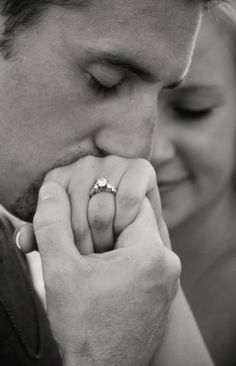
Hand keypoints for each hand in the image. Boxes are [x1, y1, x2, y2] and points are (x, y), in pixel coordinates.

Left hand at [17, 156, 170, 252]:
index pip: (51, 207)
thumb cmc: (97, 240)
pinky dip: (127, 220)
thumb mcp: (65, 242)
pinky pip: (128, 198)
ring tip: (111, 246)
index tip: (74, 253)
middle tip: (94, 258)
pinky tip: (128, 229)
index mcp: (59, 177)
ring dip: (108, 236)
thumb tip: (22, 239)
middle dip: (85, 244)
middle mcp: (84, 164)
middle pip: (75, 212)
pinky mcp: (140, 167)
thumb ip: (43, 237)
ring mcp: (112, 162)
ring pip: (101, 208)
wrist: (137, 245)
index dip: (63, 237)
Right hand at [33, 182, 179, 365]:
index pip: (131, 201)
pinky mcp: (161, 294)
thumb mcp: (59, 271)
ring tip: (89, 264)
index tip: (82, 219)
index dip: (102, 204)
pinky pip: (142, 263)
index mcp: (151, 253)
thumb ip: (52, 224)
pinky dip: (121, 262)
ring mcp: (167, 281)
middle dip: (104, 227)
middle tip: (81, 245)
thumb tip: (50, 190)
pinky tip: (101, 279)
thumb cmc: (82, 328)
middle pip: (133, 222)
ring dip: (111, 246)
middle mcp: (168, 264)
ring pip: (136, 242)